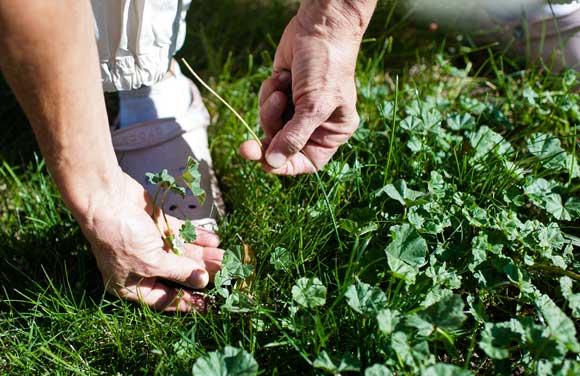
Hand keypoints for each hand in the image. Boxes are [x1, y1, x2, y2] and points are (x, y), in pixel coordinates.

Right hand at [79, 171, 222, 312]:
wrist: (106, 198)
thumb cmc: (120, 236)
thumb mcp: (151, 261)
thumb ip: (179, 271)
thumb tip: (202, 282)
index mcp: (129, 284)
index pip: (163, 298)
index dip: (186, 301)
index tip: (209, 303)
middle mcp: (139, 265)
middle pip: (176, 273)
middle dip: (200, 273)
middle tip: (225, 274)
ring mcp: (147, 243)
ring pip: (181, 252)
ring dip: (203, 254)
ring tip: (225, 256)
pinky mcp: (155, 224)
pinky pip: (180, 234)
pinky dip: (196, 236)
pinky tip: (214, 239)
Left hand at [240, 8, 364, 174]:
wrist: (319, 27)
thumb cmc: (327, 67)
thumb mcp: (313, 106)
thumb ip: (293, 137)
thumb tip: (273, 163)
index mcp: (332, 132)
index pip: (307, 161)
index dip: (286, 166)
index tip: (264, 165)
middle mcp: (315, 124)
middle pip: (283, 146)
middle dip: (267, 138)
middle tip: (244, 148)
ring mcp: (297, 109)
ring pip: (271, 125)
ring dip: (270, 108)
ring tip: (281, 89)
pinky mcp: (282, 94)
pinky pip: (266, 105)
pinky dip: (269, 92)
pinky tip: (282, 76)